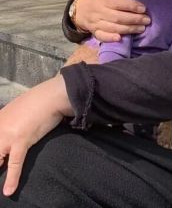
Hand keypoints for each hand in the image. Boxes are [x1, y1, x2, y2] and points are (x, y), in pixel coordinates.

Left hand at [0, 76, 73, 195]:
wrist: (53, 95)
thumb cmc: (39, 101)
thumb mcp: (17, 110)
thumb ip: (8, 122)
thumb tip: (9, 131)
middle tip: (0, 168)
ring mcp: (8, 135)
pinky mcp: (22, 140)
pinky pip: (14, 163)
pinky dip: (12, 178)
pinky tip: (9, 190)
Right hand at [75, 0, 149, 41]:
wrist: (80, 8)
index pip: (119, 3)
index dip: (131, 6)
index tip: (144, 8)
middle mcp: (99, 11)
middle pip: (118, 17)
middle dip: (134, 19)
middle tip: (147, 20)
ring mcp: (96, 22)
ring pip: (113, 27)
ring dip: (128, 29)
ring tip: (142, 29)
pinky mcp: (95, 31)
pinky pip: (101, 36)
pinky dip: (110, 38)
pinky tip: (120, 39)